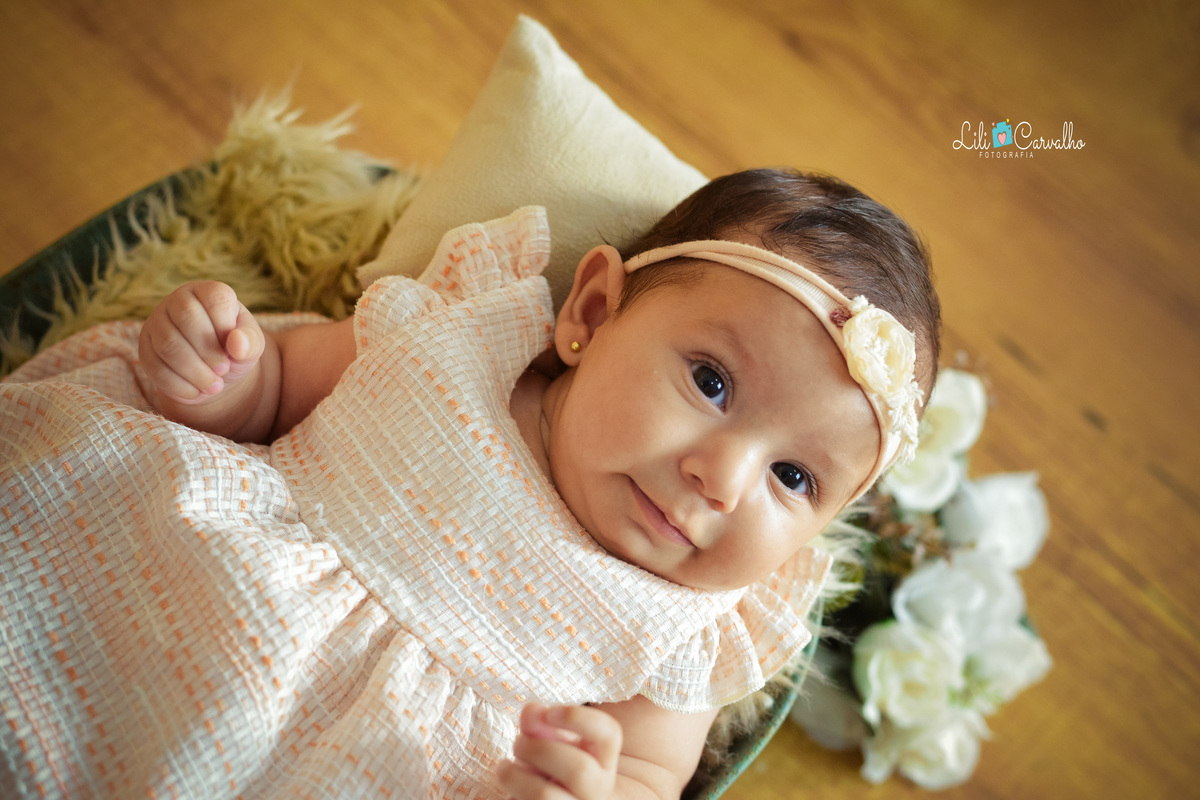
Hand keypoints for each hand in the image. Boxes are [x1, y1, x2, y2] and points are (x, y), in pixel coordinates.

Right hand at [139, 281, 264, 404]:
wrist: (213, 372)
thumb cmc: (235, 350)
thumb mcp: (251, 345)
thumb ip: (249, 342)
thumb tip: (237, 343)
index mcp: (208, 292)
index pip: (215, 298)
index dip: (225, 327)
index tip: (235, 349)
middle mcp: (178, 300)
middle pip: (187, 318)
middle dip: (208, 350)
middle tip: (223, 370)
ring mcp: (157, 322)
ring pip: (168, 344)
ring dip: (194, 371)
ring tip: (214, 386)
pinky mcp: (145, 347)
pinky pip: (155, 366)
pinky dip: (179, 385)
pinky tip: (197, 391)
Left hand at [497, 702, 621, 799]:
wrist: (559, 798)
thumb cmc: (554, 767)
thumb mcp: (552, 742)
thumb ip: (540, 723)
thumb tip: (531, 711)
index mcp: (604, 760)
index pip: (609, 734)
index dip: (578, 718)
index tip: (550, 712)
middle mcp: (598, 789)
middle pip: (578, 769)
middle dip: (538, 750)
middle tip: (517, 743)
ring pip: (545, 796)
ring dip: (515, 776)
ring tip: (504, 768)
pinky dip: (512, 794)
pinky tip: (510, 790)